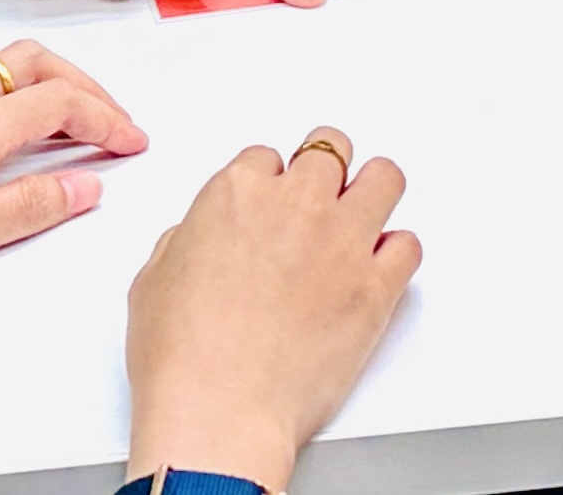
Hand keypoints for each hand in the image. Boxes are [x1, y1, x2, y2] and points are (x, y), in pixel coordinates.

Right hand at [125, 126, 423, 486]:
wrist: (219, 411)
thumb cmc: (182, 357)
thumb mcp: (153, 280)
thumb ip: (187, 241)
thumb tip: (200, 241)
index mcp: (237, 194)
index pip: (265, 158)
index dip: (269, 183)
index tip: (270, 202)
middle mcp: (296, 205)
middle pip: (329, 150)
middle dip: (324, 171)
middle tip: (320, 196)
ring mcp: (342, 242)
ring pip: (384, 178)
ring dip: (373, 191)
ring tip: (363, 213)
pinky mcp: (376, 286)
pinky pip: (409, 245)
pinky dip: (397, 252)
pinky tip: (381, 266)